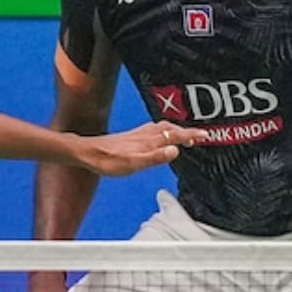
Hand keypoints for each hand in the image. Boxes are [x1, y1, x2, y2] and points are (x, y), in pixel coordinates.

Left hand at [78, 121, 206, 175]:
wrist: (86, 152)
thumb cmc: (107, 160)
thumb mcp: (133, 164)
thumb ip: (155, 157)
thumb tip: (176, 150)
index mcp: (147, 141)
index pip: (174, 135)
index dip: (190, 135)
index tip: (205, 135)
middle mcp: (143, 134)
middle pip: (170, 129)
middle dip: (186, 131)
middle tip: (199, 136)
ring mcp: (136, 134)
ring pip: (161, 128)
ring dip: (175, 130)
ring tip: (184, 135)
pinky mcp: (130, 136)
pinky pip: (153, 129)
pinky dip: (163, 130)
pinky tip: (158, 135)